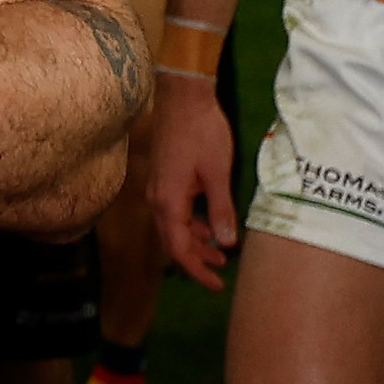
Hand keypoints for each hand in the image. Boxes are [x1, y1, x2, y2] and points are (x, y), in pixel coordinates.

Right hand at [147, 73, 237, 287]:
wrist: (182, 97)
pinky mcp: (162, 178)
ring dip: (195, 242)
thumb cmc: (203, 133)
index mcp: (169, 201)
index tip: (216, 285)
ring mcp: (157, 188)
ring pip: (173, 227)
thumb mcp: (218, 173)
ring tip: (220, 253)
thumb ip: (221, 210)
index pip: (179, 248)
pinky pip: (173, 212)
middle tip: (221, 274)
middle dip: (196, 260)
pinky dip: (191, 224)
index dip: (197, 270)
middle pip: (172, 241)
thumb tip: (226, 244)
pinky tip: (208, 224)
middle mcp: (157, 199)